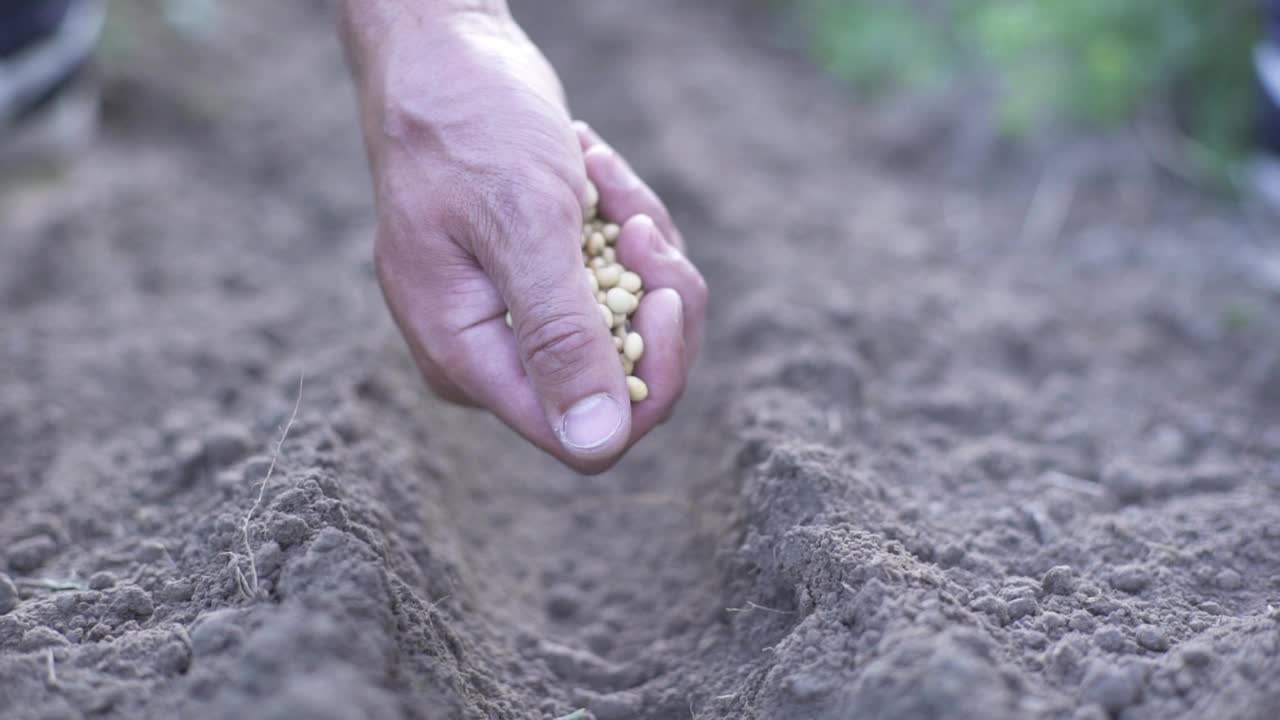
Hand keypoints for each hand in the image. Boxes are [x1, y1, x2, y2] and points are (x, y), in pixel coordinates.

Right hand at [341, 3, 706, 472]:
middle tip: (637, 219)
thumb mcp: (525, 226)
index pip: (588, 434)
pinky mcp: (545, 284)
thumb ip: (558, 338)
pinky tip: (595, 168)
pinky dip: (628, 225)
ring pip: (633, 325)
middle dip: (653, 296)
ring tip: (602, 174)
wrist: (446, 57)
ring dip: (642, 245)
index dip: (650, 375)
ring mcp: (520, 320)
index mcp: (469, 362)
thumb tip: (595, 443)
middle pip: (624, 382)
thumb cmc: (469, 128)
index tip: (661, 287)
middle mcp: (493, 356)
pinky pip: (621, 281)